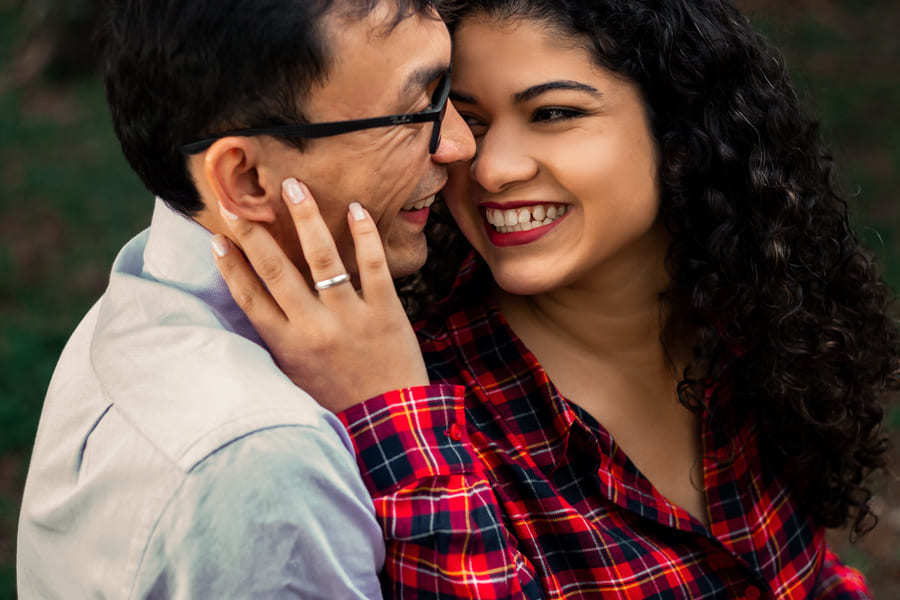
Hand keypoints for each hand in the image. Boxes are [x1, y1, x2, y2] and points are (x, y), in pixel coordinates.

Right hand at [211, 178, 428, 412]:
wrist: (390, 424)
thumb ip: (279, 341)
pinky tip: (355, 208)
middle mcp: (313, 328)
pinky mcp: (385, 312)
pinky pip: (373, 266)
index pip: (249, 296)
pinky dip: (364, 235)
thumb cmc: (340, 400)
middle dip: (253, 232)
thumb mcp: (296, 376)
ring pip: (321, 258)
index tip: (217, 236)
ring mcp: (349, 317)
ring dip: (305, 218)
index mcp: (286, 345)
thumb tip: (258, 302)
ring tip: (293, 185)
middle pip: (275, 270)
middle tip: (235, 201)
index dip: (230, 264)